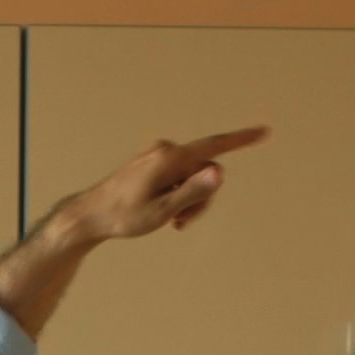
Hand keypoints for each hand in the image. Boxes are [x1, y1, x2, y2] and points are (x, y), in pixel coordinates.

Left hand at [45, 126, 267, 246]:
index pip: (213, 147)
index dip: (241, 140)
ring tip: (171, 222)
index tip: (263, 132)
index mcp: (169, 158)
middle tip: (182, 223)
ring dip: (189, 200)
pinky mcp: (153, 164)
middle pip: (204, 170)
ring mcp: (158, 156)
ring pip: (192, 176)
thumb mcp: (162, 211)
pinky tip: (164, 214)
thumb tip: (219, 173)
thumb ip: (193, 192)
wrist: (90, 216)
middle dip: (201, 197)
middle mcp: (165, 151)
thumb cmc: (123, 217)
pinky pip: (178, 177)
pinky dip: (178, 195)